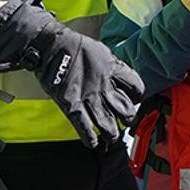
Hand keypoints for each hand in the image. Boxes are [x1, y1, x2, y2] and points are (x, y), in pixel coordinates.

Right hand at [0, 0, 145, 148]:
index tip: (135, 98)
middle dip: (128, 118)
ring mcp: (87, 95)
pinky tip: (93, 143)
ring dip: (111, 133)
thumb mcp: (102, 52)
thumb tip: (123, 79)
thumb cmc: (76, 47)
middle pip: (124, 108)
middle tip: (126, 121)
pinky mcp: (70, 103)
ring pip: (106, 122)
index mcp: (112, 69)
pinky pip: (82, 125)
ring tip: (112, 138)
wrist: (51, 45)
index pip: (135, 86)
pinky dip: (89, 137)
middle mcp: (103, 85)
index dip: (137, 94)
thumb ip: (114, 67)